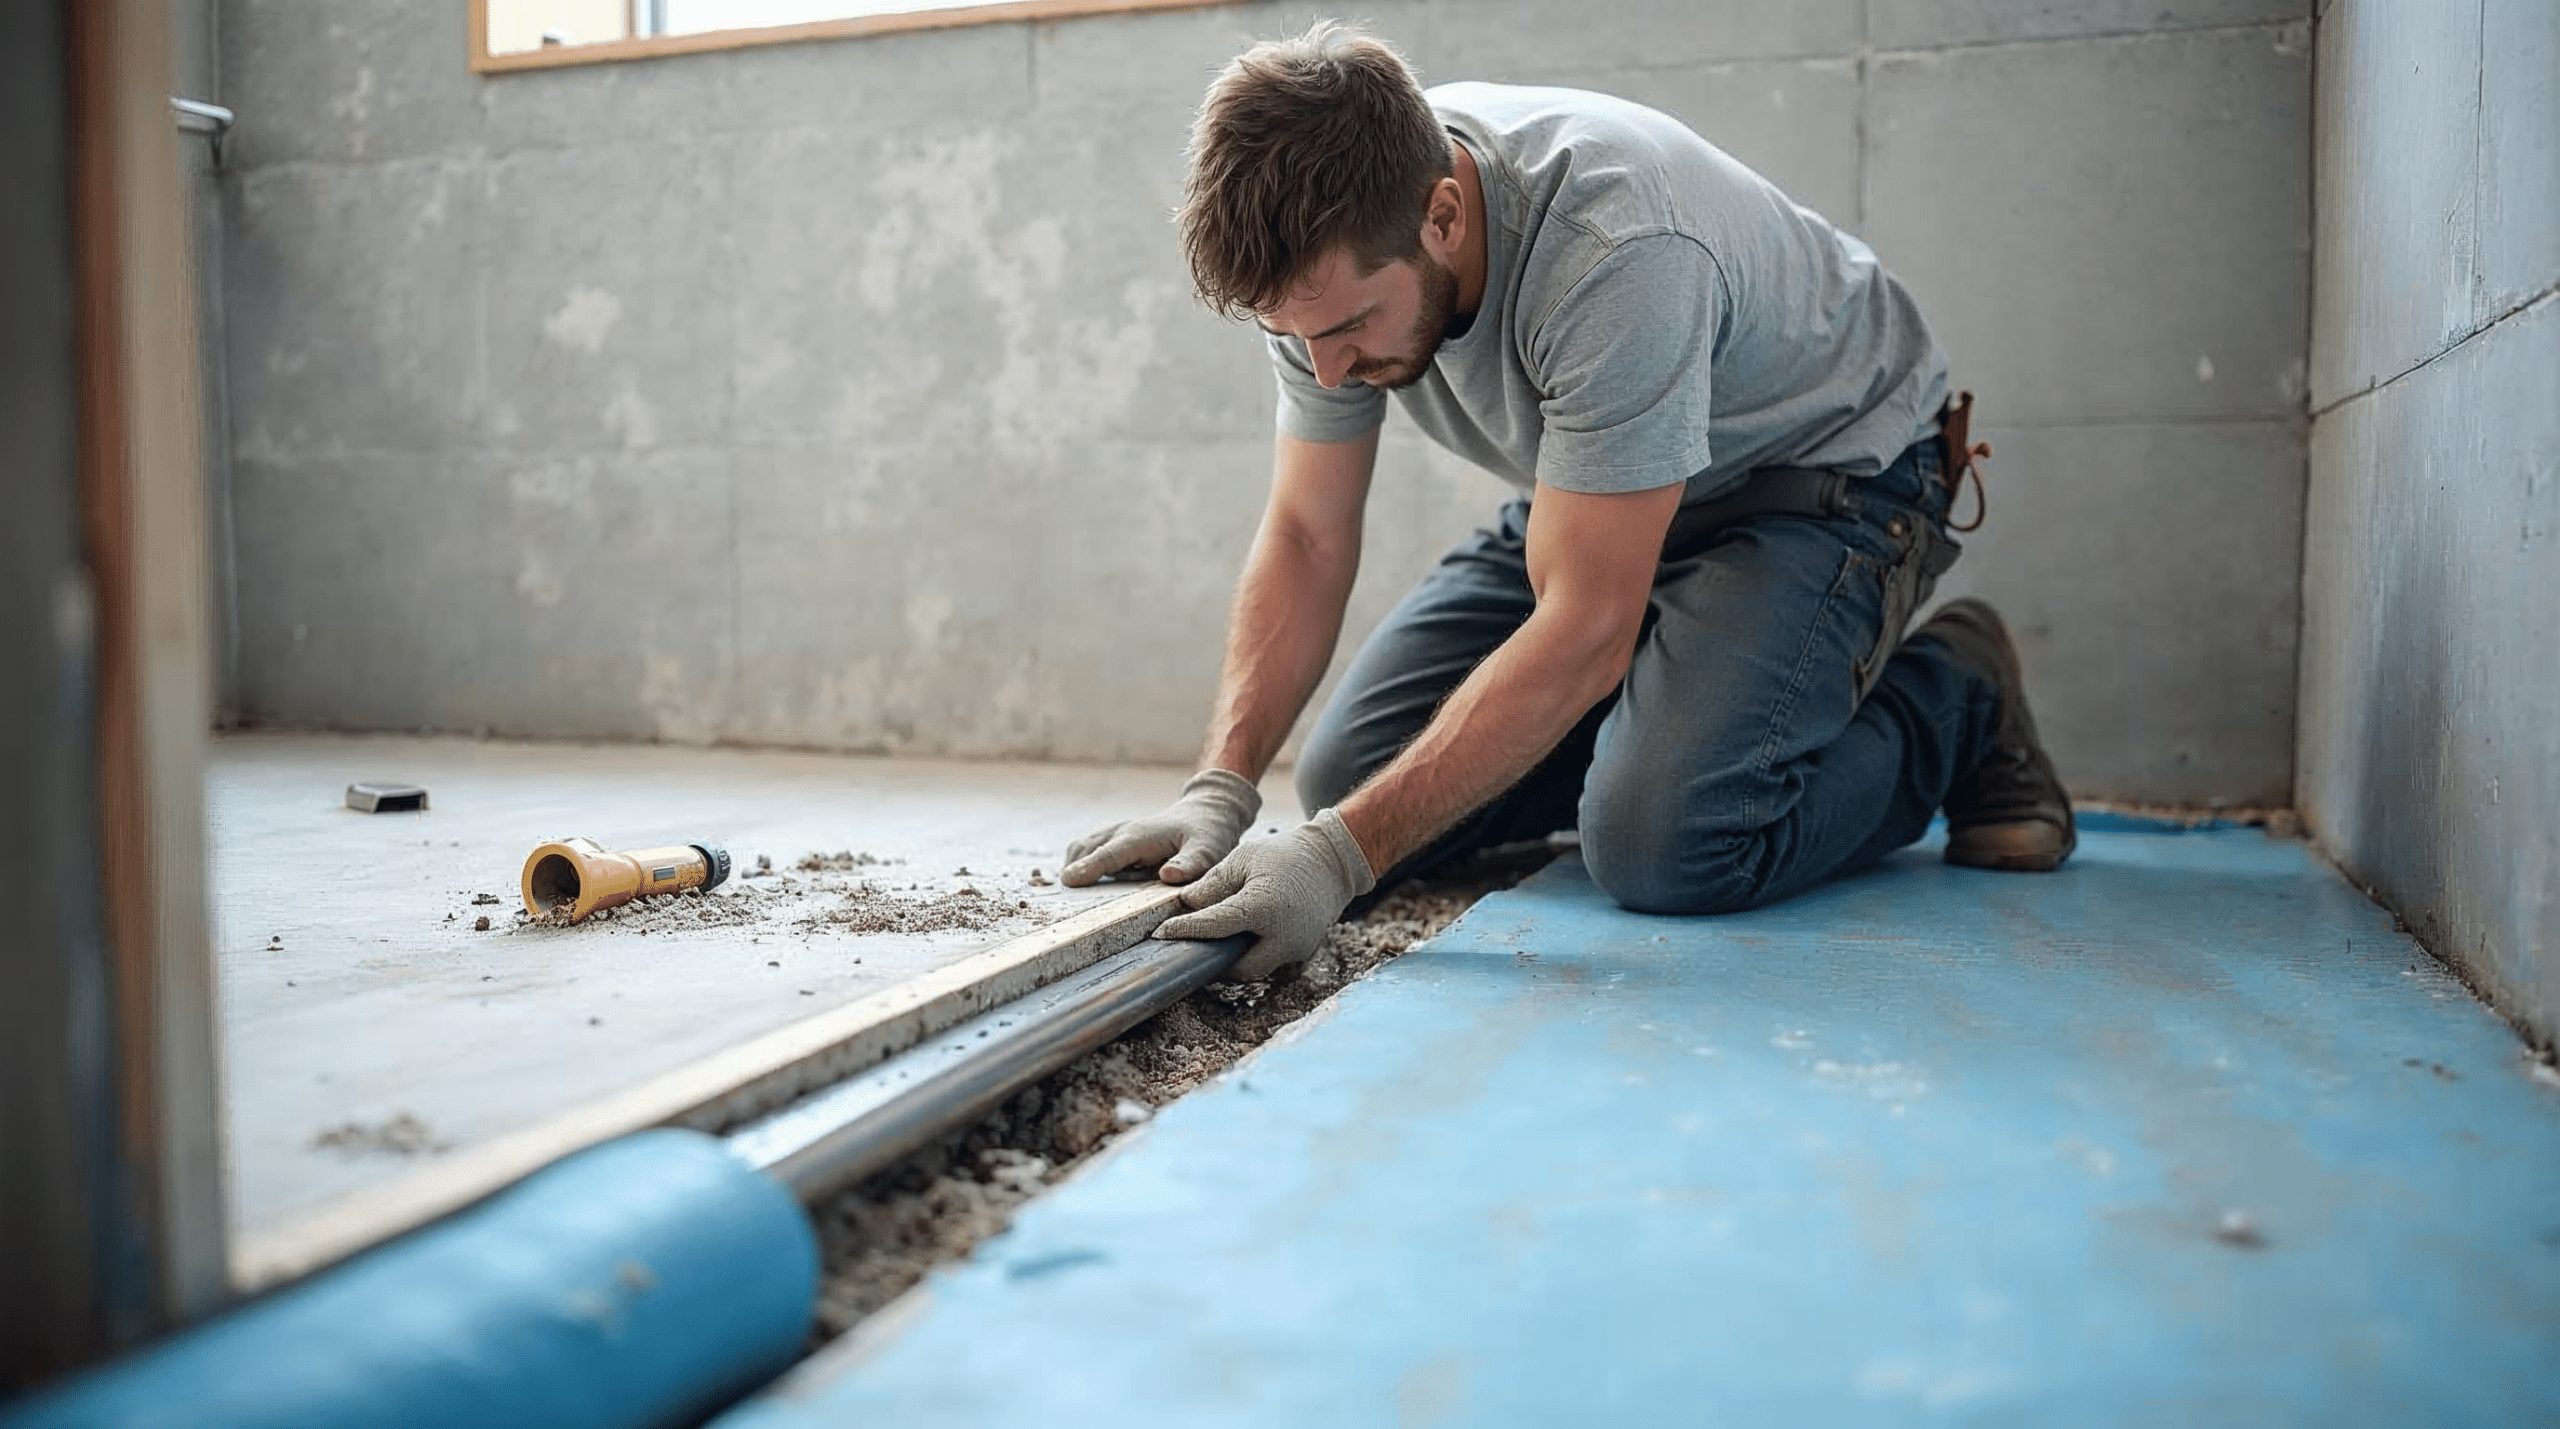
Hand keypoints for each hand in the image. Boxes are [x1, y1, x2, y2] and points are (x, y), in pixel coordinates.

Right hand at [1060, 768, 1262, 886]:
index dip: (1089, 867)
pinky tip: (1083, 884)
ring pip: (1083, 847)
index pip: (1110, 853)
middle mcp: (1123, 832)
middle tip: (1064, 902)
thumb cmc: (1207, 834)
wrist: (1205, 813)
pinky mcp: (1115, 841)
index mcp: (1141, 836)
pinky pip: (1088, 850)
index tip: (1069, 881)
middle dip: (1072, 870)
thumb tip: (1166, 876)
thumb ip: (1190, 865)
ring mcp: (1116, 834)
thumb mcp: (1207, 851)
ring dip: (1073, 867)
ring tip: (1071, 896)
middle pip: (1086, 849)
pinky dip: (1080, 864)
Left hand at [1153, 809, 1376, 980]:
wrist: (1332, 862)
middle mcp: (1283, 936)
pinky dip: (1250, 958)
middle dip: (1210, 961)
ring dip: (1230, 963)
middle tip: (1185, 949)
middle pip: (1236, 967)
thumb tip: (1186, 904)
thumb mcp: (1244, 858)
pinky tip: (1233, 946)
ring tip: (1207, 948)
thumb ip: (1213, 884)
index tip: (1161, 933)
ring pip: (1254, 970)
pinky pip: (1271, 965)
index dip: (1185, 931)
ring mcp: (1296, 949)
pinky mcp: (1303, 953)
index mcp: (1264, 908)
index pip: (1215, 927)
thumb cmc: (1286, 855)